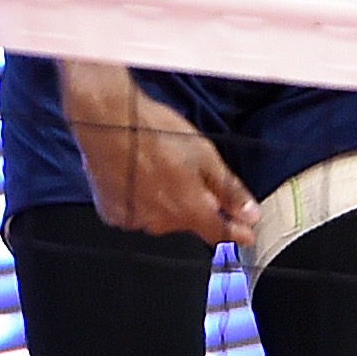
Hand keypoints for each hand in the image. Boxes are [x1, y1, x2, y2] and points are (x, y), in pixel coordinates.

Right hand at [64, 67, 257, 245]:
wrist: (106, 121)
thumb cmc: (155, 132)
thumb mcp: (203, 155)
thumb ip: (228, 189)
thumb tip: (250, 213)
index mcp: (189, 210)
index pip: (220, 233)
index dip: (236, 233)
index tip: (246, 234)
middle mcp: (162, 223)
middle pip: (188, 221)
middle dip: (193, 203)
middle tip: (187, 172)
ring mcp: (135, 220)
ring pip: (160, 215)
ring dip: (165, 199)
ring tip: (157, 165)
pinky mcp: (113, 212)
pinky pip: (135, 211)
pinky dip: (140, 198)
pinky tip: (136, 173)